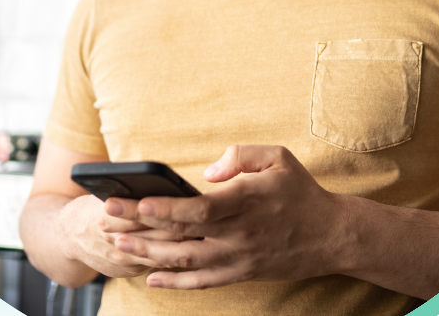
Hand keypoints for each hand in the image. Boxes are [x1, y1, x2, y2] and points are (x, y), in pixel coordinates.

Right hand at [57, 193, 192, 278]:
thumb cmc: (90, 207)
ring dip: (181, 246)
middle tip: (207, 221)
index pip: (146, 213)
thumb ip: (129, 191)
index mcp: (109, 215)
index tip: (191, 203)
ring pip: (159, 253)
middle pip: (157, 235)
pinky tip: (188, 249)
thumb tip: (163, 181)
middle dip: (183, 229)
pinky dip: (171, 256)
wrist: (65, 239)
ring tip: (204, 235)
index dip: (171, 210)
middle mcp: (114, 239)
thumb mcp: (104, 193)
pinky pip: (154, 264)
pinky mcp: (127, 271)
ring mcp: (121, 259)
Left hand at [103, 145, 346, 288]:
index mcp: (244, 202)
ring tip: (117, 244)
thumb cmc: (300, 190)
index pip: (196, 210)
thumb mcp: (278, 156)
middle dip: (139, 227)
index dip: (164, 210)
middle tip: (108, 219)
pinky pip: (200, 282)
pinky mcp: (239, 273)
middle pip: (180, 235)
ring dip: (147, 254)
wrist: (330, 235)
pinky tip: (150, 277)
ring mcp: (236, 258)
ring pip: (183, 261)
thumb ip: (240, 155)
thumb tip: (208, 171)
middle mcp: (236, 234)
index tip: (136, 204)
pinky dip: (173, 283)